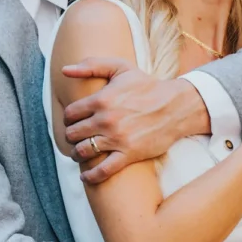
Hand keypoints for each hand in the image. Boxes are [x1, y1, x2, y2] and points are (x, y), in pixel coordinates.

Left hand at [62, 58, 200, 184]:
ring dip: (77, 154)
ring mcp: (117, 139)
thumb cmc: (147, 86)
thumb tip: (65, 70)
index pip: (69, 114)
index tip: (73, 121)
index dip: (68, 119)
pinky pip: (103, 170)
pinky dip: (91, 176)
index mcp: (101, 99)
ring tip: (80, 153)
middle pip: (73, 134)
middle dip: (71, 136)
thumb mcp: (121, 68)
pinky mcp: (129, 154)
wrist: (176, 106)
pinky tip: (85, 176)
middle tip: (76, 137)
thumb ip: (91, 65)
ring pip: (83, 151)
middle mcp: (106, 120)